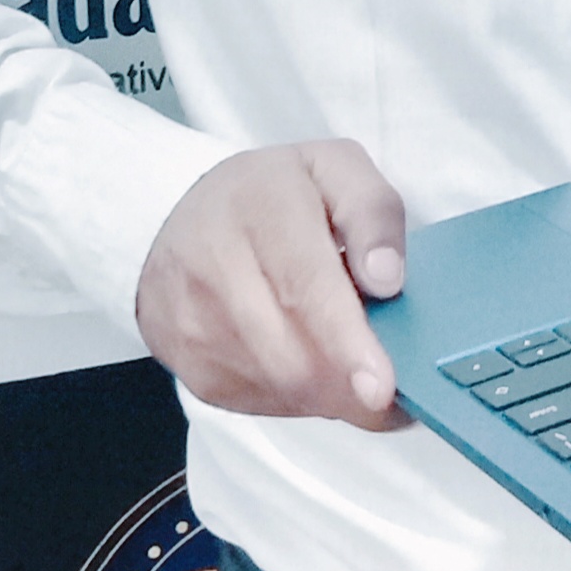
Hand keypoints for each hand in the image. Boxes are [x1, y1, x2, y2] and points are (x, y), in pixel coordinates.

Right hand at [134, 140, 408, 430]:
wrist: (190, 215)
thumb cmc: (277, 194)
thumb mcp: (339, 170)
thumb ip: (372, 212)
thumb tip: (386, 279)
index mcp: (259, 203)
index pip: (304, 283)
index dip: (345, 340)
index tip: (382, 388)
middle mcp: (211, 260)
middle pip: (288, 351)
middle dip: (347, 383)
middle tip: (387, 386)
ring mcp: (189, 315)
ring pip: (274, 384)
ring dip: (326, 390)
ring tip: (344, 356)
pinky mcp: (183, 358)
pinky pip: (254, 400)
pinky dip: (296, 396)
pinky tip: (305, 359)